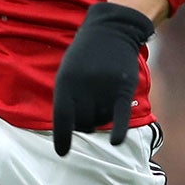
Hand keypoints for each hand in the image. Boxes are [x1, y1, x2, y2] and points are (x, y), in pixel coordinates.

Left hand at [52, 1, 154, 152]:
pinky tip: (116, 141)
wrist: (111, 30)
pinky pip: (120, 115)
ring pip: (101, 120)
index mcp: (65, 83)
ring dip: (100, 119)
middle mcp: (84, 87)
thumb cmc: (85, 56)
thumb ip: (68, 98)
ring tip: (100, 101)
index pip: (62, 117)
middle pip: (83, 123)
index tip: (62, 153)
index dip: (62, 137)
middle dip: (84, 124)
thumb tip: (72, 128)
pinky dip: (119, 130)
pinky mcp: (123, 87)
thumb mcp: (67, 71)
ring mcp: (104, 87)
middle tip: (88, 111)